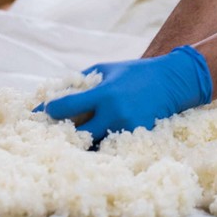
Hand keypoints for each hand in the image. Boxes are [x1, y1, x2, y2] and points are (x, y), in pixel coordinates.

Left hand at [41, 46, 212, 144]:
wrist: (171, 82)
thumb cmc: (134, 72)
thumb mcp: (105, 69)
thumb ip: (81, 82)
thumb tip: (56, 94)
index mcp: (104, 94)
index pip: (67, 108)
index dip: (51, 110)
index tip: (45, 111)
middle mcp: (114, 115)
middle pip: (78, 135)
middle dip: (62, 134)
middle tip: (50, 132)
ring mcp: (126, 130)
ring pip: (93, 146)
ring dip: (80, 144)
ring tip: (67, 140)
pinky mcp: (136, 139)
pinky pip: (110, 147)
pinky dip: (99, 146)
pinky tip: (90, 143)